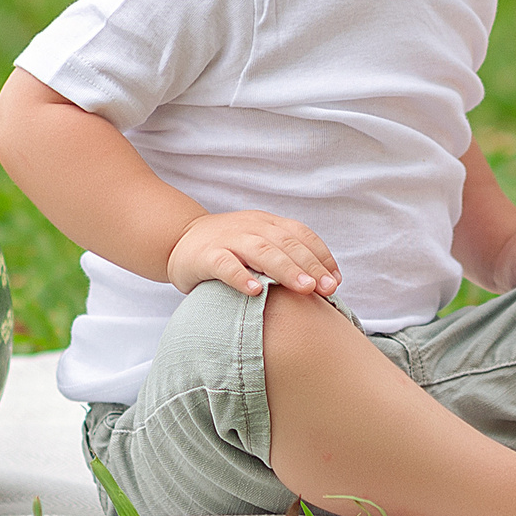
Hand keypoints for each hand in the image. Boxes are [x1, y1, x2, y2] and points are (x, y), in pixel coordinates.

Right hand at [167, 210, 340, 298]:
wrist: (180, 240)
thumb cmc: (228, 251)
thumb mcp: (259, 246)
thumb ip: (285, 257)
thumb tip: (323, 284)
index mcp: (267, 223)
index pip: (301, 235)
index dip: (320, 256)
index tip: (335, 280)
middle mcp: (251, 227)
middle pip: (285, 243)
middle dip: (310, 265)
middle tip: (326, 288)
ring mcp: (228, 239)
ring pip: (261, 251)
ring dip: (286, 269)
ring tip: (304, 289)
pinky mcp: (206, 256)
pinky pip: (225, 265)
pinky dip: (242, 277)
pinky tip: (256, 291)